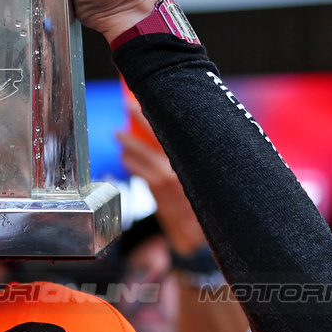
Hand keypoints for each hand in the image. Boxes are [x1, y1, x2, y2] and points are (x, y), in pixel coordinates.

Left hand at [117, 100, 204, 255]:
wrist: (203, 233)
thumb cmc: (212, 197)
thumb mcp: (209, 172)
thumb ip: (198, 150)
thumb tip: (183, 125)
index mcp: (193, 158)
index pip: (173, 127)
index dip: (159, 112)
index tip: (149, 98)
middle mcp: (179, 167)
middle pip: (154, 135)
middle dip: (139, 118)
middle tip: (128, 104)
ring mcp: (166, 181)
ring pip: (140, 155)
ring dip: (128, 143)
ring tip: (119, 135)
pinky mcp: (157, 193)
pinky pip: (138, 172)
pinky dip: (130, 162)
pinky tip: (125, 156)